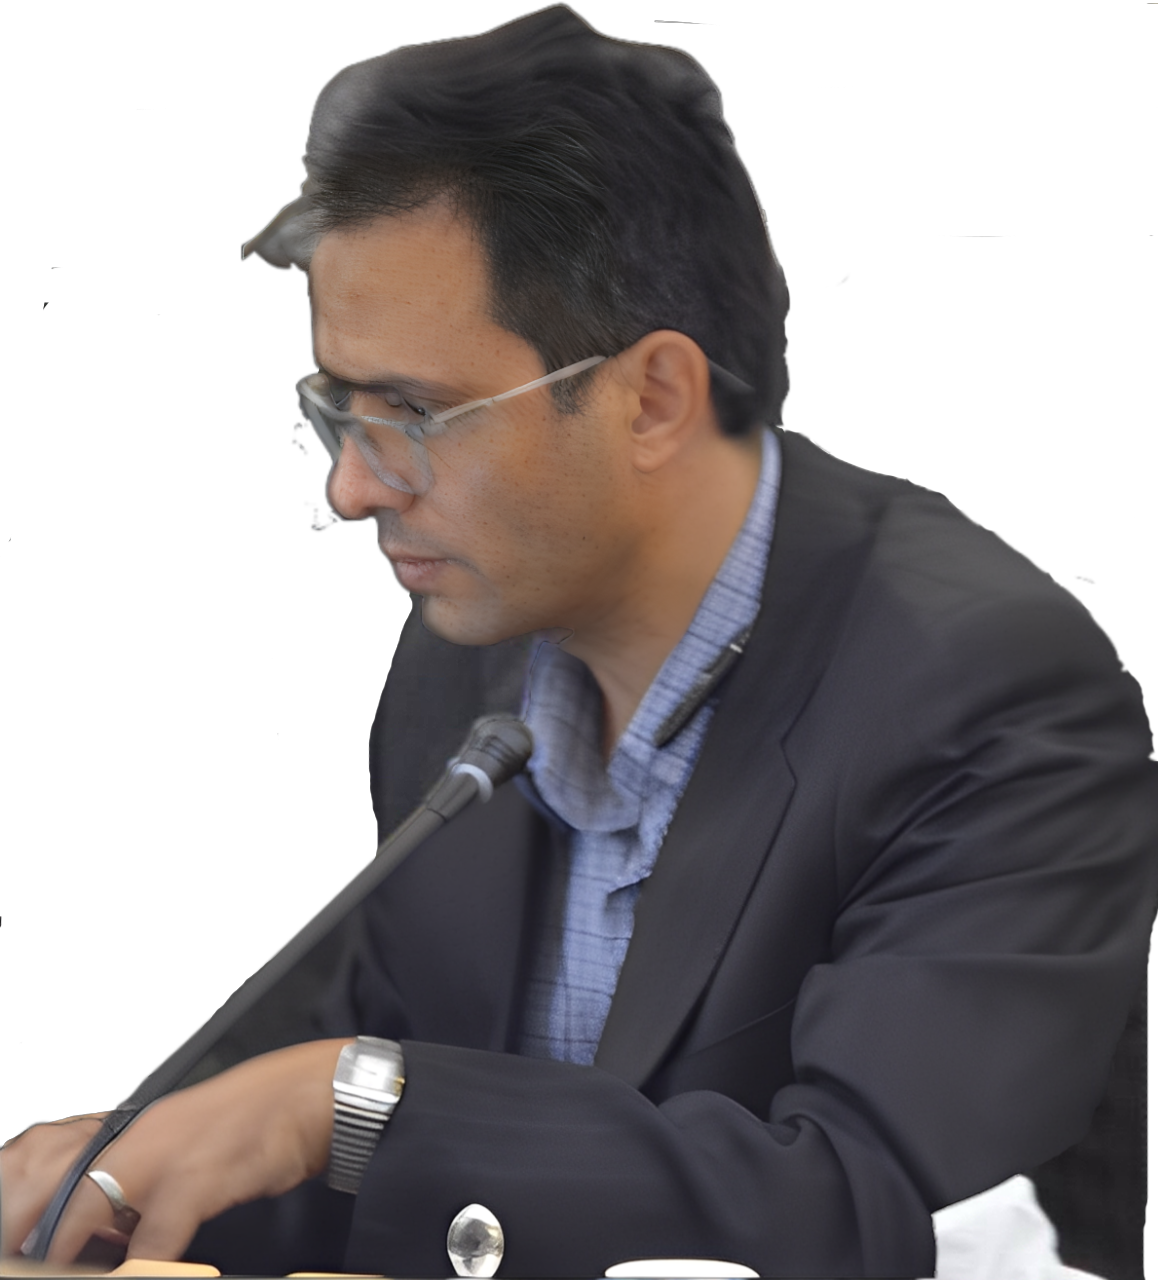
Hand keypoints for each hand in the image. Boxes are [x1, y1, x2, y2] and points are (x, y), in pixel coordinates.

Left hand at [0, 1039, 352, 1265]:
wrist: (311, 1094)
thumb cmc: (252, 1121)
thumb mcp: (184, 1138)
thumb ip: (140, 1174)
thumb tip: (102, 1225)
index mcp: (132, 1125)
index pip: (47, 1151)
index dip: (16, 1197)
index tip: (12, 1238)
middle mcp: (138, 1135)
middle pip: (52, 1178)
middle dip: (27, 1228)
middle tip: (24, 1261)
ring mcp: (166, 1154)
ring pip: (86, 1207)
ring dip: (65, 1250)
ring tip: (56, 1273)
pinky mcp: (200, 1178)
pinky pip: (153, 1237)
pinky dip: (139, 1266)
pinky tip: (136, 1275)